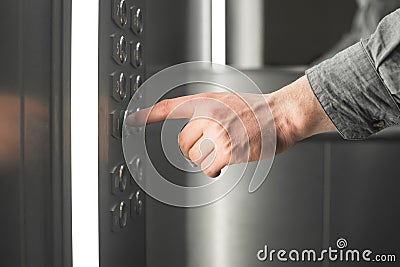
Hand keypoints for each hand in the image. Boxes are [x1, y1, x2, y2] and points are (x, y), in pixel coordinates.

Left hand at [127, 75, 334, 176]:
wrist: (280, 115)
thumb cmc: (257, 112)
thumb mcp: (226, 102)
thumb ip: (206, 113)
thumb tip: (192, 132)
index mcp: (205, 102)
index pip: (169, 107)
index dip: (147, 114)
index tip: (131, 119)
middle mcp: (207, 115)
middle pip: (182, 143)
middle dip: (194, 151)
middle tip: (210, 148)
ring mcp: (215, 132)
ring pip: (195, 157)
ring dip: (208, 160)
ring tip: (225, 151)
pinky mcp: (226, 149)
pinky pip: (209, 167)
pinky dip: (216, 168)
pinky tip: (228, 161)